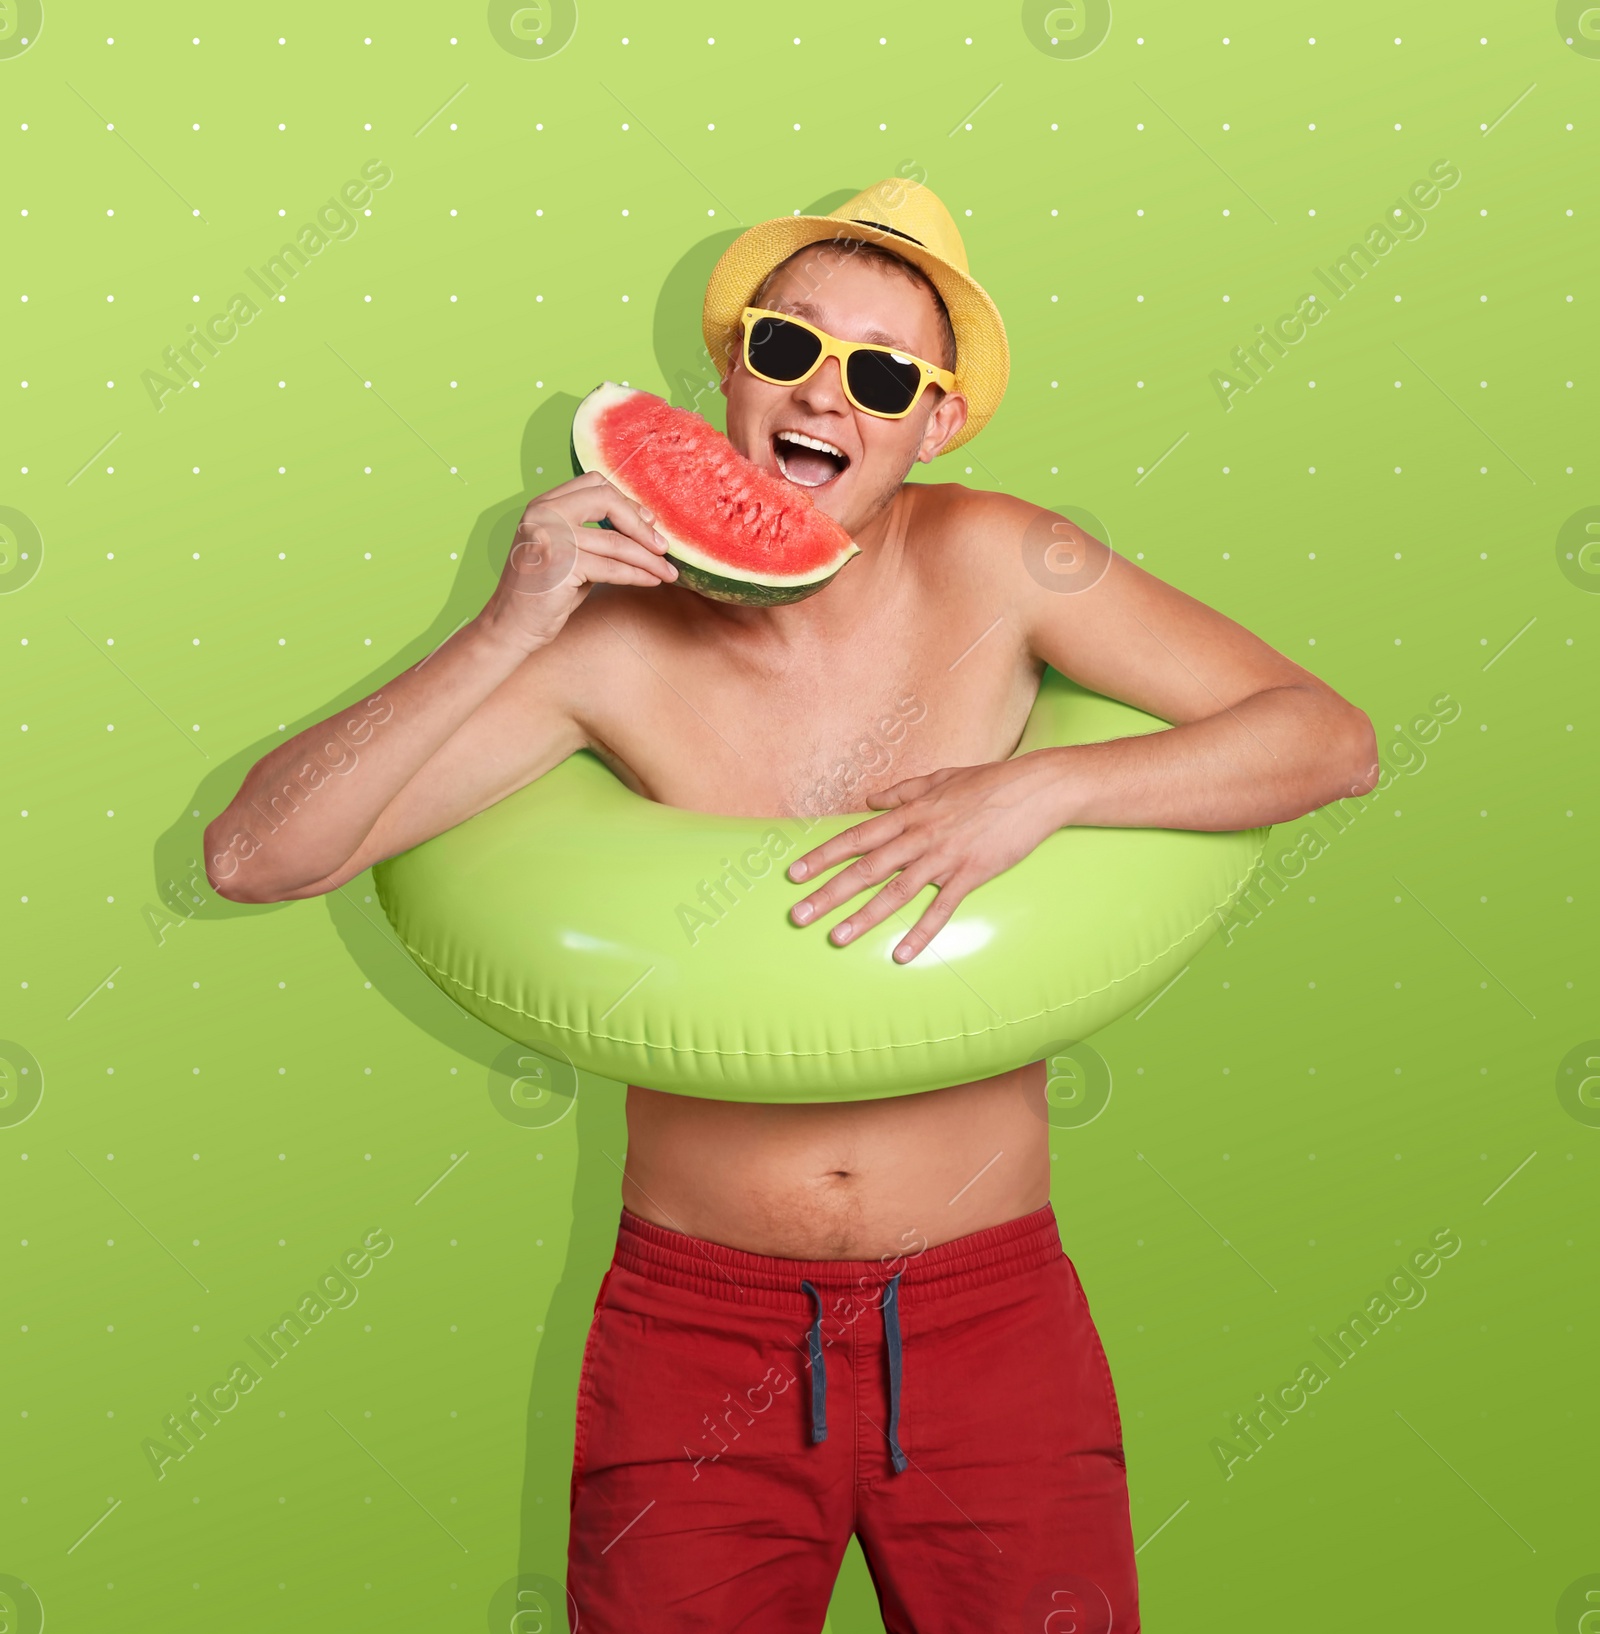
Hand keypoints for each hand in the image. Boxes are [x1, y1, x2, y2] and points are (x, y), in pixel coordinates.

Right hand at [482, 472, 676, 653]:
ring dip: (649, 558)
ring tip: (668, 571)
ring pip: (616, 541)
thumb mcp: (569, 553)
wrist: (511, 627)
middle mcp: (544, 513)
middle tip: (663, 547)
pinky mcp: (562, 564)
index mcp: (543, 504)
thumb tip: (645, 524)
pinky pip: (613, 567)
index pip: (594, 485)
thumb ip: (595, 534)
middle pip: (607, 500)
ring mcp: (551, 536)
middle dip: (641, 524)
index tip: (648, 523)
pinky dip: (638, 575)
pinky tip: (652, 581)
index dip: (626, 502)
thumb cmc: (544, 592)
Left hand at [785, 754, 1069, 962]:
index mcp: (909, 814)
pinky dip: (921, 933)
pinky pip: (941, 909)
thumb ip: (901, 791)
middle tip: (798, 915)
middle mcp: (919, 836)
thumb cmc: (988, 781)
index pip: (856, 838)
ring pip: (896, 892)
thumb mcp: (938, 778)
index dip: (822, 856)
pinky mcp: (971, 874)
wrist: (1035, 789)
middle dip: (829, 893)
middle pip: (865, 869)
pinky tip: (901, 954)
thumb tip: (870, 800)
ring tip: (837, 938)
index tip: (795, 874)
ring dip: (864, 918)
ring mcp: (944, 857)